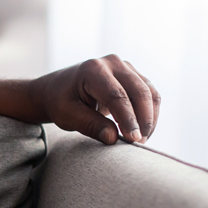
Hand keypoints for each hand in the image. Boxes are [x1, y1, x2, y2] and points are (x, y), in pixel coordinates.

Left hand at [29, 54, 159, 143]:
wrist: (57, 89)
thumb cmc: (60, 102)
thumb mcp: (67, 116)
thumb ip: (90, 125)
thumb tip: (113, 138)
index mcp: (93, 70)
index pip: (116, 95)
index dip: (127, 118)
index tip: (133, 140)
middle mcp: (112, 62)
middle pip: (138, 91)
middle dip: (143, 120)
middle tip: (139, 144)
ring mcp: (125, 66)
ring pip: (149, 93)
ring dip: (149, 118)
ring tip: (140, 140)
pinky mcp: (133, 74)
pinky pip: (150, 94)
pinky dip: (150, 113)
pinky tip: (142, 130)